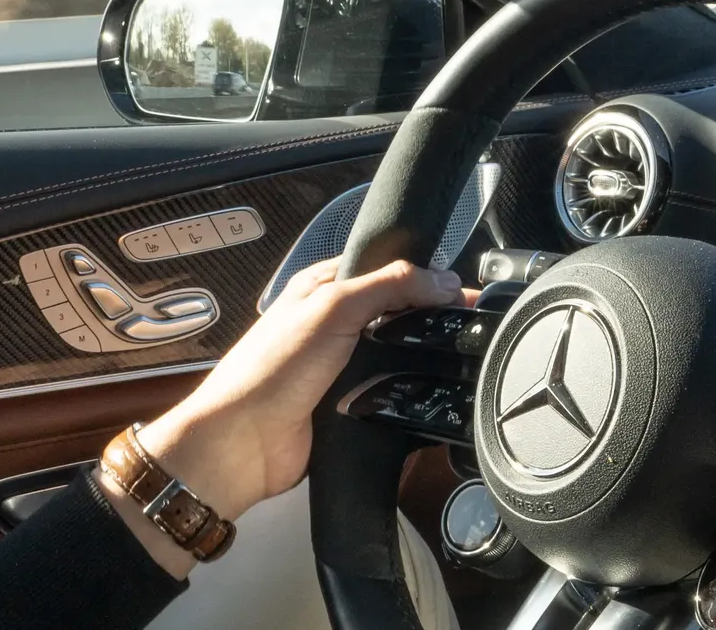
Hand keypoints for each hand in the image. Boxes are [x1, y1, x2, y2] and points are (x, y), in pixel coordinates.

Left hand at [101, 258, 473, 575]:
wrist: (241, 445)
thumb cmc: (273, 368)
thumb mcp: (333, 308)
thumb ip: (390, 286)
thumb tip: (446, 280)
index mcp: (324, 287)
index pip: (387, 270)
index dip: (426, 277)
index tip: (465, 293)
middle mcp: (335, 323)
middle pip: (397, 313)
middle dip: (431, 319)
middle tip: (474, 327)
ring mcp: (343, 367)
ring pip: (398, 355)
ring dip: (423, 360)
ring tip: (466, 360)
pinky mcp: (351, 406)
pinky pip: (392, 394)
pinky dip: (411, 395)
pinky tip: (437, 395)